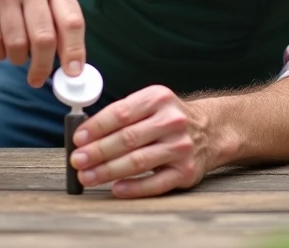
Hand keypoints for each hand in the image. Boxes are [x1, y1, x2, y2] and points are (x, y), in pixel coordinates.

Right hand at [0, 0, 85, 86]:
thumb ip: (60, 18)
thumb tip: (73, 64)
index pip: (72, 21)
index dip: (75, 51)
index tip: (73, 74)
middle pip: (44, 38)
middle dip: (43, 66)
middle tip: (38, 78)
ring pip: (17, 44)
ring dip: (18, 59)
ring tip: (17, 55)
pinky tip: (0, 47)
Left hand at [69, 85, 213, 197]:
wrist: (211, 131)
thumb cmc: (168, 119)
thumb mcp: (151, 104)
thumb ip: (122, 115)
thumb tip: (84, 136)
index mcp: (158, 99)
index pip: (121, 112)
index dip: (96, 127)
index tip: (77, 139)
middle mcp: (172, 121)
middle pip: (127, 139)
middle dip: (97, 151)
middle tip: (77, 161)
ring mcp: (181, 147)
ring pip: (138, 161)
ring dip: (108, 171)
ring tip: (87, 177)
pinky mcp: (186, 172)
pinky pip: (155, 183)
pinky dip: (133, 188)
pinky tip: (115, 189)